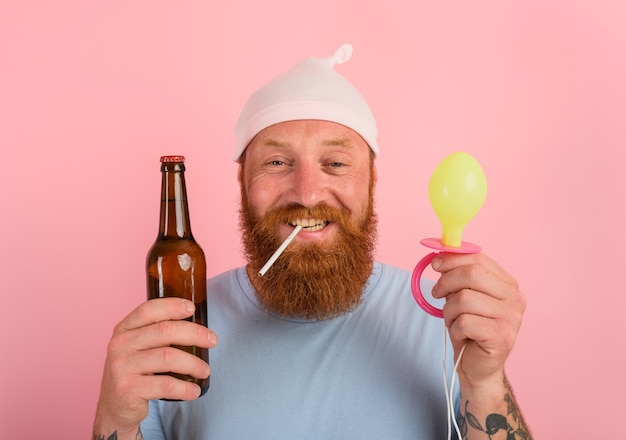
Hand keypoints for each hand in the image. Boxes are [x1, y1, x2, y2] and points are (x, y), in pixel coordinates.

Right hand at [94, 298, 217, 435]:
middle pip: (164, 331)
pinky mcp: (127, 390)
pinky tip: (194, 391)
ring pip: (168, 357)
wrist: (115, 408)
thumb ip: (157, 334)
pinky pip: (165, 385)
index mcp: (124, 329)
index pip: (148, 310)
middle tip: (213, 341)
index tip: (192, 308)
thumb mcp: (138, 348)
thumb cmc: (135, 372)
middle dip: (195, 334)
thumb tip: (197, 326)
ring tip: (205, 370)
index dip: (171, 306)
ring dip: (194, 364)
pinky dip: (185, 388)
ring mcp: (122, 367)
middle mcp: (120, 345)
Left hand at [431, 253, 525, 386]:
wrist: (478, 367)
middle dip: (446, 281)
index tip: (435, 263)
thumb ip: (457, 277)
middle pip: (473, 274)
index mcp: (508, 285)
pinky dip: (455, 328)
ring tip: (453, 320)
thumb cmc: (469, 329)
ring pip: (464, 299)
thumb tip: (439, 257)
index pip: (480, 260)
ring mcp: (512, 318)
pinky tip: (462, 335)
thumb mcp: (462, 297)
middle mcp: (515, 299)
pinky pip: (465, 322)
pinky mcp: (501, 336)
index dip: (454, 259)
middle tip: (436, 293)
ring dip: (449, 310)